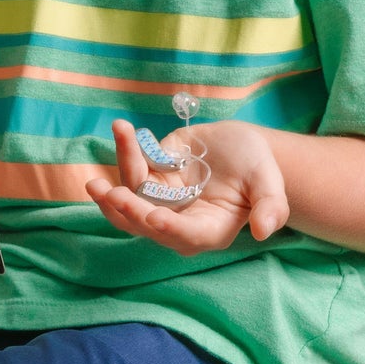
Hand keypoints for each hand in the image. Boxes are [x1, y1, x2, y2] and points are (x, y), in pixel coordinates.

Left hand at [85, 117, 289, 254]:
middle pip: (150, 226)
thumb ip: (270, 206)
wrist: (241, 145)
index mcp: (211, 230)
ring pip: (130, 205)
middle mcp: (180, 222)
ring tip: (94, 184)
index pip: (188, 236)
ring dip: (111, 196)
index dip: (170, 228)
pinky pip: (131, 170)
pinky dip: (124, 151)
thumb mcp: (269, 182)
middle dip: (131, 213)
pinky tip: (121, 128)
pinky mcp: (149, 179)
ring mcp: (160, 201)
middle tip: (113, 195)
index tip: (154, 217)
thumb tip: (263, 231)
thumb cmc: (258, 166)